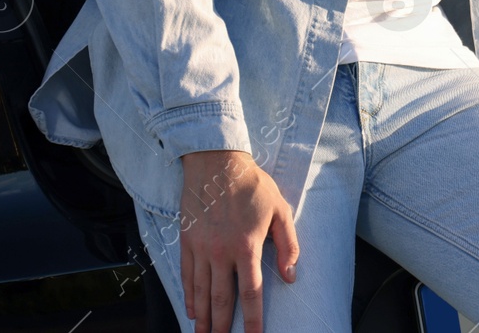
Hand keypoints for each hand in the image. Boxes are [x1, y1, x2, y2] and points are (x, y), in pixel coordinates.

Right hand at [179, 150, 299, 332]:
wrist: (216, 162)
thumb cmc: (252, 185)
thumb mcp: (280, 210)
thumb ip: (288, 245)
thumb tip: (291, 276)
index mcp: (246, 246)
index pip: (251, 292)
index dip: (252, 319)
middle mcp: (221, 252)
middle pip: (221, 299)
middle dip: (223, 326)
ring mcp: (201, 248)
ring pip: (201, 291)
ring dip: (203, 317)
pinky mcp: (186, 241)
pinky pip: (186, 275)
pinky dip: (189, 295)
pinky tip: (192, 309)